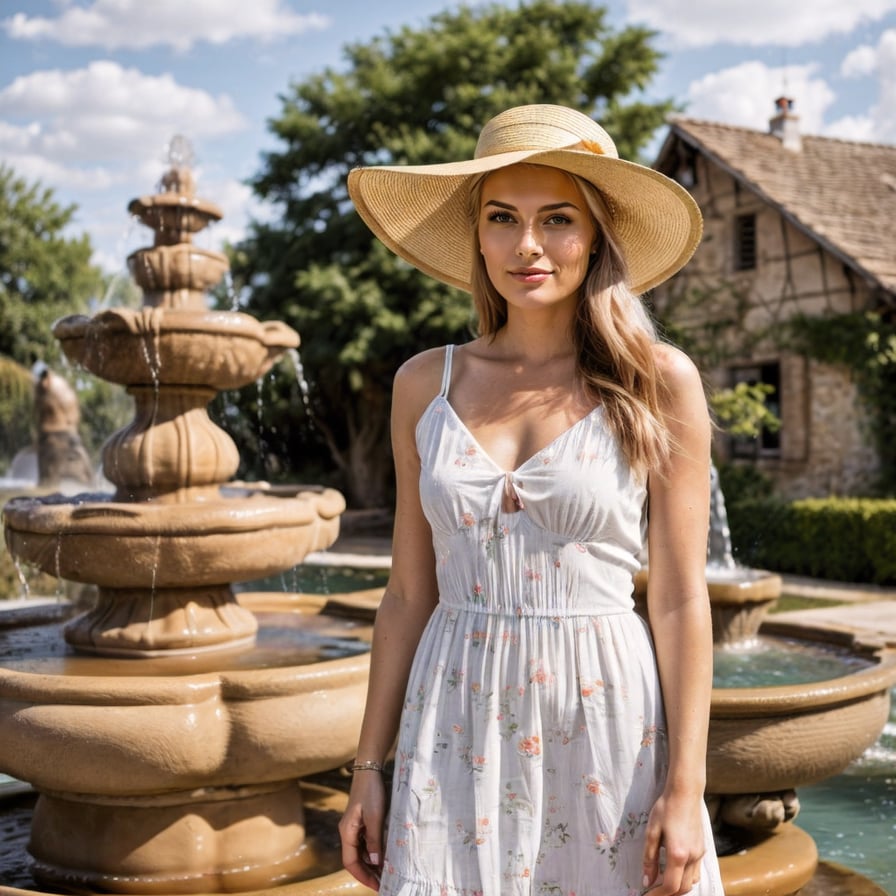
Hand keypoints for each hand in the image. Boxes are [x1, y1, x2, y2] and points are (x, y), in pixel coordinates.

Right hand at [338, 770, 386, 890]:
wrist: (369, 769)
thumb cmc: (371, 791)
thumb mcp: (375, 817)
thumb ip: (374, 840)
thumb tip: (375, 862)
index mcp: (347, 832)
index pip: (350, 862)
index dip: (363, 876)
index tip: (377, 885)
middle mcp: (348, 831)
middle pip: (355, 859)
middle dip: (368, 872)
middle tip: (384, 882)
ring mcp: (354, 826)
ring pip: (360, 851)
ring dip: (371, 863)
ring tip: (386, 872)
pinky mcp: (361, 821)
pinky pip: (365, 842)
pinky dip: (373, 851)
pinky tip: (384, 854)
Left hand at [642, 790, 706, 894]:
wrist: (685, 793)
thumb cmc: (665, 808)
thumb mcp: (652, 832)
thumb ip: (649, 858)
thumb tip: (647, 880)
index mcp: (678, 854)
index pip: (670, 886)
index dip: (657, 895)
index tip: (645, 895)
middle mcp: (692, 858)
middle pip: (683, 889)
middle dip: (667, 894)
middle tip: (652, 892)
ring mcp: (700, 854)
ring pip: (692, 882)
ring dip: (678, 888)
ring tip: (662, 884)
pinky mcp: (703, 849)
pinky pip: (696, 872)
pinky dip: (686, 879)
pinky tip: (675, 872)